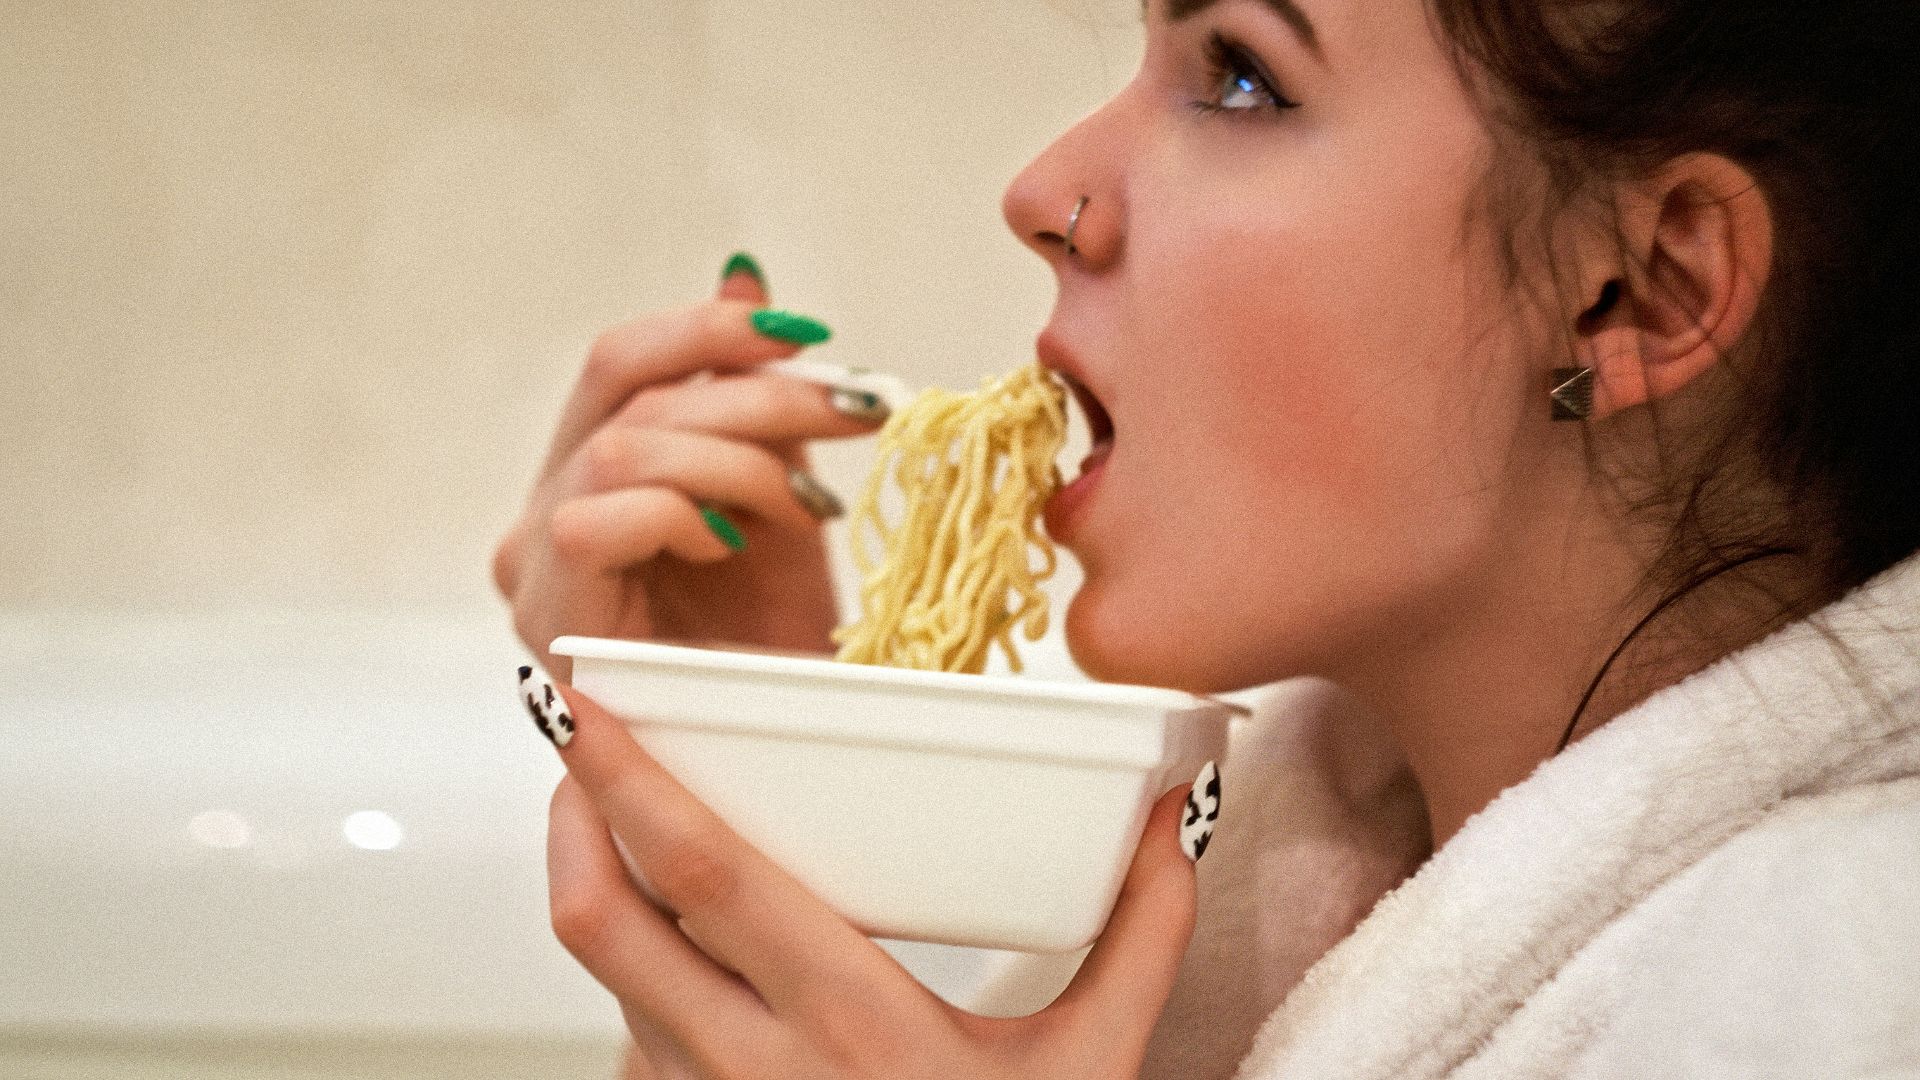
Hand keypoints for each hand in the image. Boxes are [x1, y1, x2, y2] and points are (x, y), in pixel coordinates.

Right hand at [495, 258, 887, 677]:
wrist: (768, 759)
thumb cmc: (768, 643)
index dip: (710, 329)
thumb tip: (744, 274)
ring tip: (810, 506)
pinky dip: (683, 515)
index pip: (624, 361)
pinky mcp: (547, 616)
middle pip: (624, 389)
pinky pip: (598, 520)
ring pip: (622, 449)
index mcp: (588, 474)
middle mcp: (544, 512)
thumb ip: (745, 396)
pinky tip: (738, 546)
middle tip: (856, 412)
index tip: (810, 335)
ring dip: (738, 459)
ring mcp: (534, 566)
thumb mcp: (775, 493)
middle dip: (755, 390)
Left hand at [540, 683, 1202, 1079]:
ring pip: (608, 977)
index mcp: (854, 1025)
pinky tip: (679, 938)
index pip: (704, 879)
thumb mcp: (1093, 1067)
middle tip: (585, 741)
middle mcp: (753, 1068)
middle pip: (602, 922)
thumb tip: (1173, 818)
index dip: (628, 783)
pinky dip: (634, 968)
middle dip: (574, 814)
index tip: (588, 707)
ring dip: (596, 885)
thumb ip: (1139, 936)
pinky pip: (634, 1034)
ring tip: (623, 817)